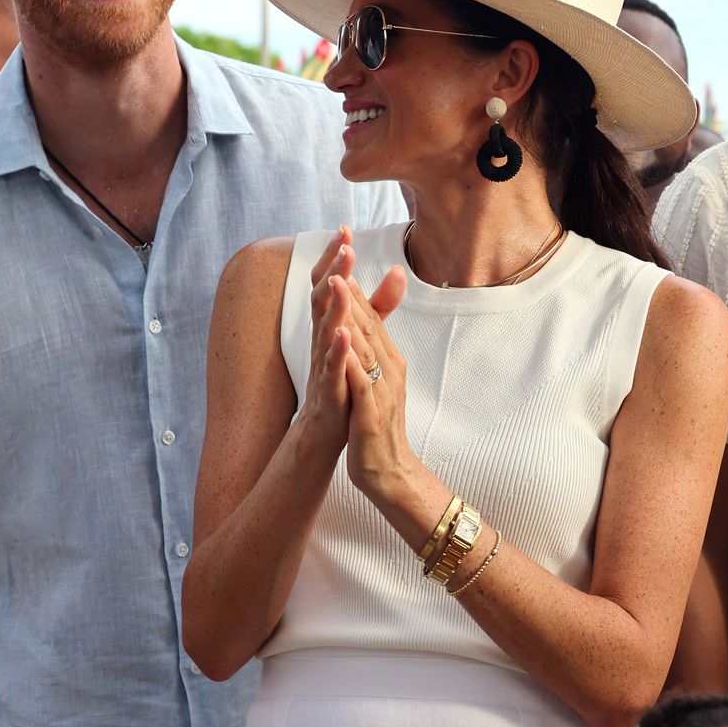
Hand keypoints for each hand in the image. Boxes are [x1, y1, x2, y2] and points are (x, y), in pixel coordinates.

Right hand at [298, 228, 357, 448]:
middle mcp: (322, 337)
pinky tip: (343, 334)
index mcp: (329, 323)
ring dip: (333, 303)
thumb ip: (378, 305)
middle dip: (332, 269)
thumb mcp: (362, 335)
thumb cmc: (344, 378)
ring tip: (340, 280)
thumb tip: (397, 270)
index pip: (328, 283)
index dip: (335, 257)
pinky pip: (330, 366)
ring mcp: (322, 361)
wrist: (325, 428)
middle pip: (323, 296)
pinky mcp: (329, 388)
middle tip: (343, 242)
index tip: (345, 228)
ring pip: (324, 327)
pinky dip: (336, 349)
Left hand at [334, 267, 409, 496]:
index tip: (341, 253)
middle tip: (340, 254)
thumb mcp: (376, 382)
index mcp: (388, 360)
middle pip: (368, 323)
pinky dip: (351, 361)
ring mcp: (381, 391)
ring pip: (366, 346)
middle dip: (353, 288)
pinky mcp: (372, 414)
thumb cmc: (377, 424)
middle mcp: (388, 370)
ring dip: (351, 314)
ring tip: (338, 284)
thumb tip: (363, 322)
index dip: (354, 285)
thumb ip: (373, 351)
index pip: (370, 317)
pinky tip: (339, 342)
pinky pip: (360, 383)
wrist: (389, 473)